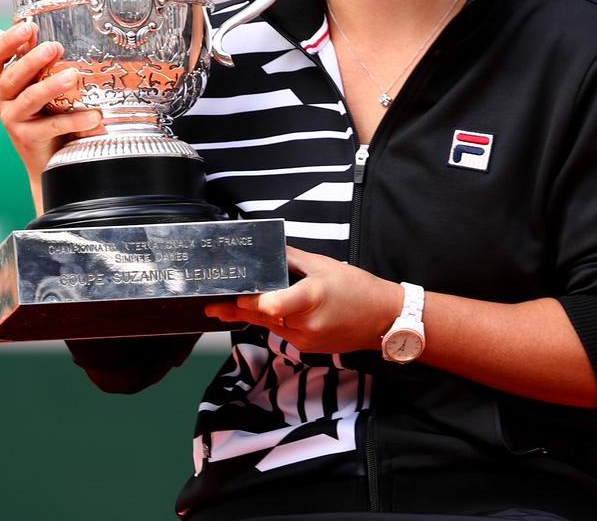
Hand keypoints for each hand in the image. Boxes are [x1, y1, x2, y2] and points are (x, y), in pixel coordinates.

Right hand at [0, 22, 101, 208]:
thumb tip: (53, 34)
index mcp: (2, 78)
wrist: (47, 155)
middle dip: (33, 60)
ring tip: (72, 76)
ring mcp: (12, 118)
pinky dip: (73, 120)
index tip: (28, 27)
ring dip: (51, 86)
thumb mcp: (40, 82)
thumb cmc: (45, 111)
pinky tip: (93, 116)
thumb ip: (42, 61)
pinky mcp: (27, 137)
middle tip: (54, 47)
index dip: (8, 40)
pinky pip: (51, 126)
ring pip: (30, 99)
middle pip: (12, 75)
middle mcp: (1, 97)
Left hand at [206, 246, 401, 353]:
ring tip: (227, 307)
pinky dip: (273, 321)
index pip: (269, 305)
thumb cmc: (357, 287)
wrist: (384, 319)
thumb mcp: (323, 264)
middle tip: (212, 306)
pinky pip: (282, 333)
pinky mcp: (308, 348)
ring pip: (270, 326)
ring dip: (255, 315)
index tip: (229, 296)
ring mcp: (306, 340)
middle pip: (262, 317)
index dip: (247, 302)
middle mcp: (305, 324)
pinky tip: (266, 312)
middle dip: (238, 310)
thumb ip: (291, 258)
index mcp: (309, 299)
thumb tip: (268, 247)